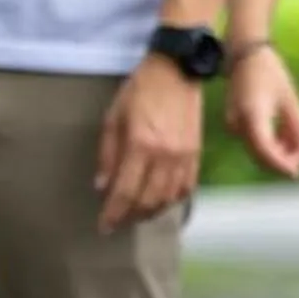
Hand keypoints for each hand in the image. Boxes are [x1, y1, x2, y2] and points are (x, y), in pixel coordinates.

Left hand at [96, 55, 203, 231]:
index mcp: (140, 146)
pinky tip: (160, 201)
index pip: (125, 192)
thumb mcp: (113, 117)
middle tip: (117, 222)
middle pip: (147, 201)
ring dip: (150, 212)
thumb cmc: (139, 90)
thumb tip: (102, 186)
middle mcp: (165, 156)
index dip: (113, 214)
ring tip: (136, 214)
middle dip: (130, 217)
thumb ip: (107, 154)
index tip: (104, 227)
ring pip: (168, 199)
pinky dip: (172, 200)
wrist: (177, 70)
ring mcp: (184, 157)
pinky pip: (186, 188)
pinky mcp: (196, 154)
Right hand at [224, 45, 298, 179]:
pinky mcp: (234, 124)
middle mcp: (238, 124)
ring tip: (297, 143)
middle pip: (261, 155)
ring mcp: (233, 125)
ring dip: (277, 153)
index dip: (281, 165)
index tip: (296, 173)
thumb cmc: (270, 72)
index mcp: (252, 115)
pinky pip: (253, 142)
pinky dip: (270, 145)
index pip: (265, 150)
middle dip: (282, 161)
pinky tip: (284, 139)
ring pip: (257, 151)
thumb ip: (298, 128)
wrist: (245, 55)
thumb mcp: (290, 99)